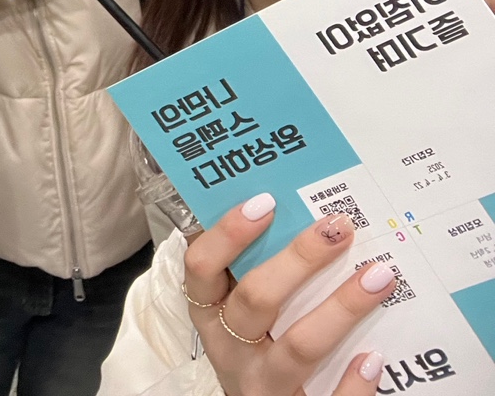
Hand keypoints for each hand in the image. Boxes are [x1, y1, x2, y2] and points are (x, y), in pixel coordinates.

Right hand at [183, 194, 393, 395]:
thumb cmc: (253, 349)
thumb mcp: (237, 312)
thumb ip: (251, 272)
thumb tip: (287, 211)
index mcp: (210, 314)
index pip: (202, 267)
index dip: (228, 234)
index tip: (265, 203)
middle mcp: (230, 349)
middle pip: (257, 298)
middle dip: (299, 260)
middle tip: (338, 228)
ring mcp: (264, 385)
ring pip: (299, 346)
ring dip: (341, 309)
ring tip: (379, 276)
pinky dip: (353, 382)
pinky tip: (374, 357)